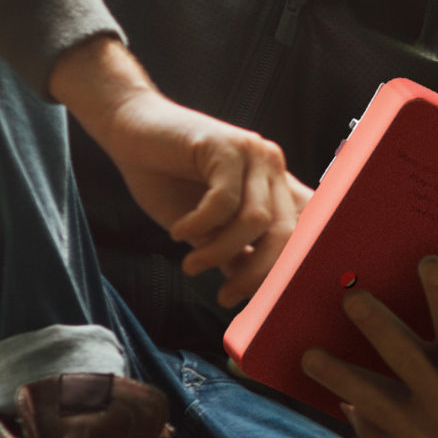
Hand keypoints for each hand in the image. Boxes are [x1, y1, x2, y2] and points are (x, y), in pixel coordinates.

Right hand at [50, 37, 310, 306]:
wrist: (130, 132)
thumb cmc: (167, 180)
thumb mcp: (205, 229)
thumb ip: (232, 254)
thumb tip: (250, 294)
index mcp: (276, 186)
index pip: (307, 231)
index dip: (294, 269)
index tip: (268, 305)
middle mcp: (273, 167)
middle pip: (288, 233)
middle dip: (258, 274)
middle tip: (226, 298)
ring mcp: (252, 153)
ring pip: (256, 220)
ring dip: (220, 251)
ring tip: (191, 264)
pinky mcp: (225, 145)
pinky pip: (224, 201)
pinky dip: (200, 225)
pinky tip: (179, 232)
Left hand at [300, 259, 437, 437]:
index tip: (427, 262)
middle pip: (406, 359)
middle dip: (378, 326)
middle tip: (351, 297)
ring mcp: (422, 437)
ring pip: (372, 399)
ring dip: (338, 376)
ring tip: (309, 355)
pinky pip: (368, 430)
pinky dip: (352, 410)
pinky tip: (332, 391)